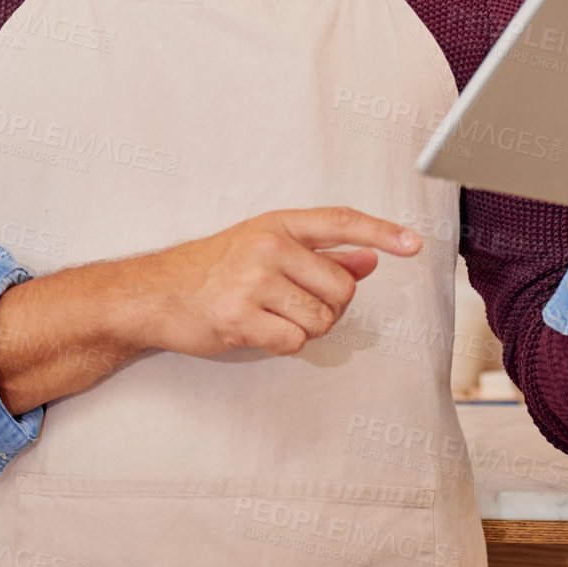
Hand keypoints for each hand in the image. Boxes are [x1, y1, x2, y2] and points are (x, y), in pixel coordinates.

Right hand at [115, 207, 421, 357]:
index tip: (414, 244)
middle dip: (330, 307)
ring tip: (271, 317)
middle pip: (341, 288)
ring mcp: (253, 281)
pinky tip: (257, 331)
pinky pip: (294, 342)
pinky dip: (284, 344)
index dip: (382, 232)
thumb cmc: (212, 269)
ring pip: (321, 319)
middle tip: (294, 306)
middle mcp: (269, 247)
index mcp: (279, 224)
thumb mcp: (265, 248)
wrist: (154, 292)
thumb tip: (368, 261)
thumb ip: (320, 254)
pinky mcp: (240, 317)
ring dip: (305, 328)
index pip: (342, 222)